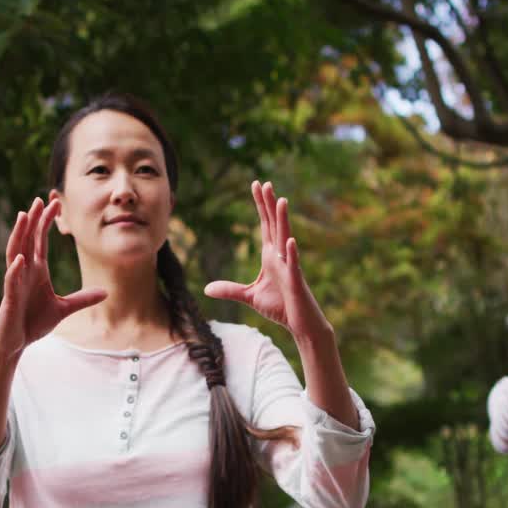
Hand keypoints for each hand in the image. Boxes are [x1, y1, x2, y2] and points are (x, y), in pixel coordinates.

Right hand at [0, 197, 106, 356]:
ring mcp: (16, 283)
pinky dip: (15, 270)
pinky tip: (21, 259)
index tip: (56, 204)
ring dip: (19, 235)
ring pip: (15, 253)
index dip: (46, 222)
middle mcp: (24, 272)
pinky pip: (12, 281)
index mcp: (36, 271)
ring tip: (24, 216)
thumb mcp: (63, 309)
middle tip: (41, 199)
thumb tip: (106, 292)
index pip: (40, 241)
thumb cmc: (33, 323)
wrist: (16, 343)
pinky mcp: (10, 299)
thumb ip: (82, 299)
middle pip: (28, 240)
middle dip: (34, 220)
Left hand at [204, 180, 330, 336]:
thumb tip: (207, 288)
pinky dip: (291, 254)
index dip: (261, 205)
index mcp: (271, 256)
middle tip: (265, 183)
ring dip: (283, 221)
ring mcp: (290, 267)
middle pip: (275, 225)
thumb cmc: (280, 307)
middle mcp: (281, 256)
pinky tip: (290, 241)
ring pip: (285, 239)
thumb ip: (230, 290)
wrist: (301, 324)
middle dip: (269, 204)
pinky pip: (293, 265)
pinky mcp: (295, 282)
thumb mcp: (250, 297)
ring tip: (281, 201)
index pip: (265, 225)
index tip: (256, 184)